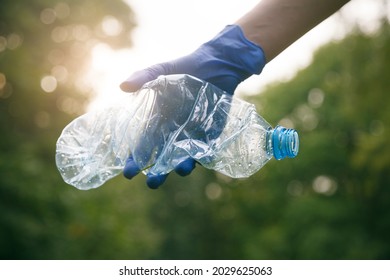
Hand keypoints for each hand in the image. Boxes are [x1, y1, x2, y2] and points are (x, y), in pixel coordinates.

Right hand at [120, 25, 265, 188]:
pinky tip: (201, 160)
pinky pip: (207, 149)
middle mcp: (174, 132)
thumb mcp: (161, 70)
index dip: (135, 160)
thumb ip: (143, 78)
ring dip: (182, 165)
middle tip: (152, 183)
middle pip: (163, 157)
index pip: (144, 145)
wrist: (215, 64)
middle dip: (158, 172)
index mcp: (158, 121)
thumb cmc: (183, 68)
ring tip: (181, 169)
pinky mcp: (212, 133)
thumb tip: (122, 86)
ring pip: (185, 156)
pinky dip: (204, 156)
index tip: (129, 173)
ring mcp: (193, 135)